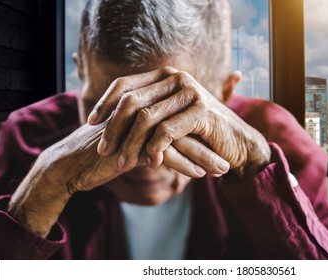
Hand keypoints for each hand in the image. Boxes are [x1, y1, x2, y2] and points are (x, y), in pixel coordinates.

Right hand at [7, 120, 221, 236]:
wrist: (73, 163)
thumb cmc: (105, 151)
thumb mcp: (132, 139)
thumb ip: (154, 134)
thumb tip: (180, 140)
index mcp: (145, 105)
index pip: (181, 116)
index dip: (203, 132)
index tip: (222, 146)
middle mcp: (142, 111)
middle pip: (184, 125)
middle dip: (210, 143)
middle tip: (231, 157)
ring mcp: (136, 125)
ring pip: (178, 138)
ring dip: (203, 156)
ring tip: (223, 169)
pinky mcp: (129, 143)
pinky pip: (163, 153)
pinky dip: (184, 164)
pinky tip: (200, 174)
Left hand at [88, 67, 270, 177]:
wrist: (237, 144)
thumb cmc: (200, 134)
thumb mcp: (170, 119)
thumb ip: (147, 112)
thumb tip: (108, 119)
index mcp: (166, 76)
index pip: (125, 84)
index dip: (104, 103)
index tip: (90, 123)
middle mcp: (177, 78)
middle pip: (131, 101)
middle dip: (113, 128)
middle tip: (103, 150)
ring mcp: (190, 92)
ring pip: (146, 118)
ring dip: (131, 144)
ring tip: (123, 163)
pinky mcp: (202, 111)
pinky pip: (167, 131)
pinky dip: (155, 149)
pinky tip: (151, 163)